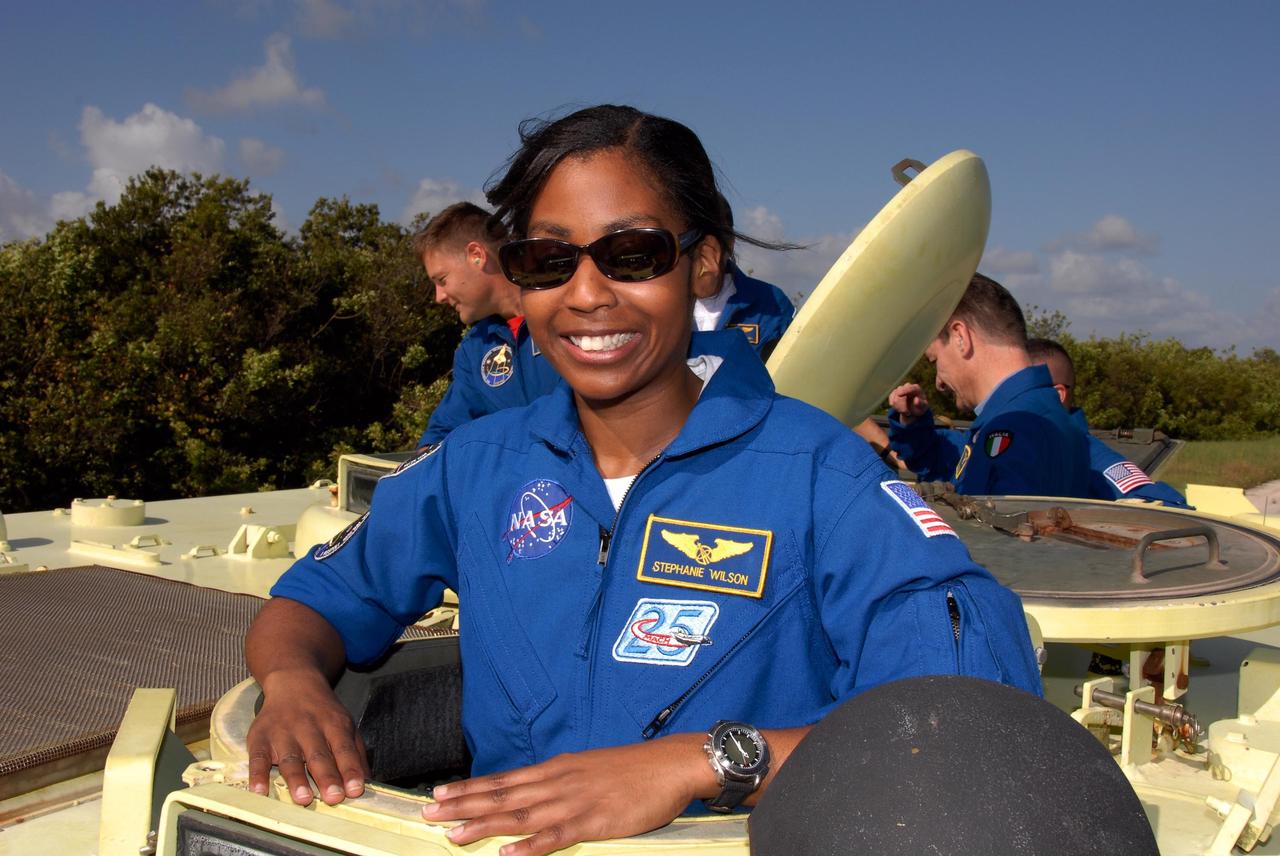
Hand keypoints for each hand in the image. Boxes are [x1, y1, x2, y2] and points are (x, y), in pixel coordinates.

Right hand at [245, 670, 368, 805]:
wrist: (293, 683)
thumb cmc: (323, 712)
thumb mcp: (345, 725)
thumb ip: (356, 753)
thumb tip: (366, 783)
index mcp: (334, 725)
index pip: (344, 749)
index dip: (350, 770)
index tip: (355, 790)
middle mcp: (309, 728)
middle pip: (319, 755)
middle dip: (327, 777)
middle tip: (334, 798)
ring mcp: (283, 732)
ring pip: (291, 758)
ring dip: (297, 779)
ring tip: (303, 798)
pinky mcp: (260, 737)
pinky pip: (258, 757)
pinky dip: (257, 774)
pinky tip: (258, 790)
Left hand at [421, 735, 713, 855]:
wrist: (670, 764)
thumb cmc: (633, 770)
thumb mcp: (589, 769)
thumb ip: (561, 782)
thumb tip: (535, 793)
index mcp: (557, 769)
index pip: (505, 780)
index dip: (471, 788)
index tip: (441, 793)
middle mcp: (558, 782)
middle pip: (503, 796)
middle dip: (465, 805)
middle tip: (429, 812)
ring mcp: (575, 802)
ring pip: (521, 816)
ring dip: (485, 825)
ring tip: (454, 834)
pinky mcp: (595, 821)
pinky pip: (556, 837)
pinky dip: (530, 846)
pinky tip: (507, 853)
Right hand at [888, 383, 929, 423]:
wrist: (914, 409)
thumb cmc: (920, 407)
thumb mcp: (923, 407)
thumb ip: (921, 403)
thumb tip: (916, 399)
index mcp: (916, 388)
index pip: (909, 388)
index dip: (904, 390)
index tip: (899, 394)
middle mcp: (908, 386)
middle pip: (900, 393)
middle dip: (902, 405)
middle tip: (908, 414)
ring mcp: (900, 389)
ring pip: (895, 397)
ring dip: (898, 408)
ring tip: (906, 413)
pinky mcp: (894, 392)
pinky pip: (891, 398)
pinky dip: (894, 406)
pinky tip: (899, 410)